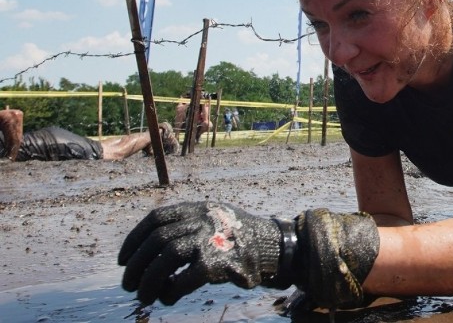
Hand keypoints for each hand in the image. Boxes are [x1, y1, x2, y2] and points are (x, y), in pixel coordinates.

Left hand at [118, 201, 295, 305]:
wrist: (274, 245)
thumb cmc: (239, 237)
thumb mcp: (213, 219)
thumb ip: (188, 226)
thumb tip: (153, 253)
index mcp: (197, 208)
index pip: (155, 219)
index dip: (134, 240)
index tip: (123, 260)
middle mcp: (201, 220)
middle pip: (157, 240)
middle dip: (136, 265)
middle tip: (128, 285)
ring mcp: (210, 239)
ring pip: (166, 258)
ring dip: (148, 281)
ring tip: (143, 297)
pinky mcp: (218, 263)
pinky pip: (184, 279)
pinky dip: (170, 291)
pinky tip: (168, 298)